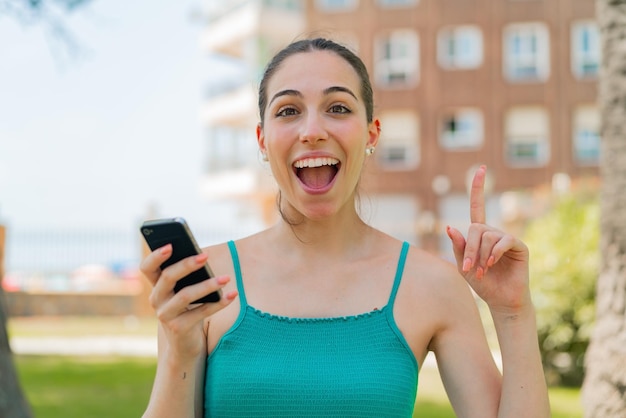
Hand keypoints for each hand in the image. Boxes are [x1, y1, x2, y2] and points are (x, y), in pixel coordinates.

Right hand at [140, 245, 236, 358]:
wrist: (185, 347)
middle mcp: (156, 300)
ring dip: (207, 285)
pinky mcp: (178, 329)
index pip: (147, 268)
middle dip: (186, 264)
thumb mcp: (184, 293)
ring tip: (226, 278)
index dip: (156, 256)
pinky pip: (201, 313)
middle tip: (205, 256)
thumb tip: (204, 257)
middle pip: (167, 277)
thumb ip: (188, 277)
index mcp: (156, 287)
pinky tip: (232, 295)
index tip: (171, 245)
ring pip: (185, 295)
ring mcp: (165, 316)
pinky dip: (219, 303)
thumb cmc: (188, 312)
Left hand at [446, 166, 530, 313]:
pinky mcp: (519, 246)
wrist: (501, 300)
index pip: (478, 206)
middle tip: (468, 268)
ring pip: (487, 236)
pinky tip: (490, 265)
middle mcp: (494, 232)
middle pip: (476, 228)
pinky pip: (503, 241)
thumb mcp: (463, 265)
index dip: (478, 188)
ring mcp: (507, 238)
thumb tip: (449, 226)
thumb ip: (458, 247)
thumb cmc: (483, 283)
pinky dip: (493, 253)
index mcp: (480, 234)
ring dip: (479, 255)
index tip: (481, 169)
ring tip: (480, 271)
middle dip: (469, 248)